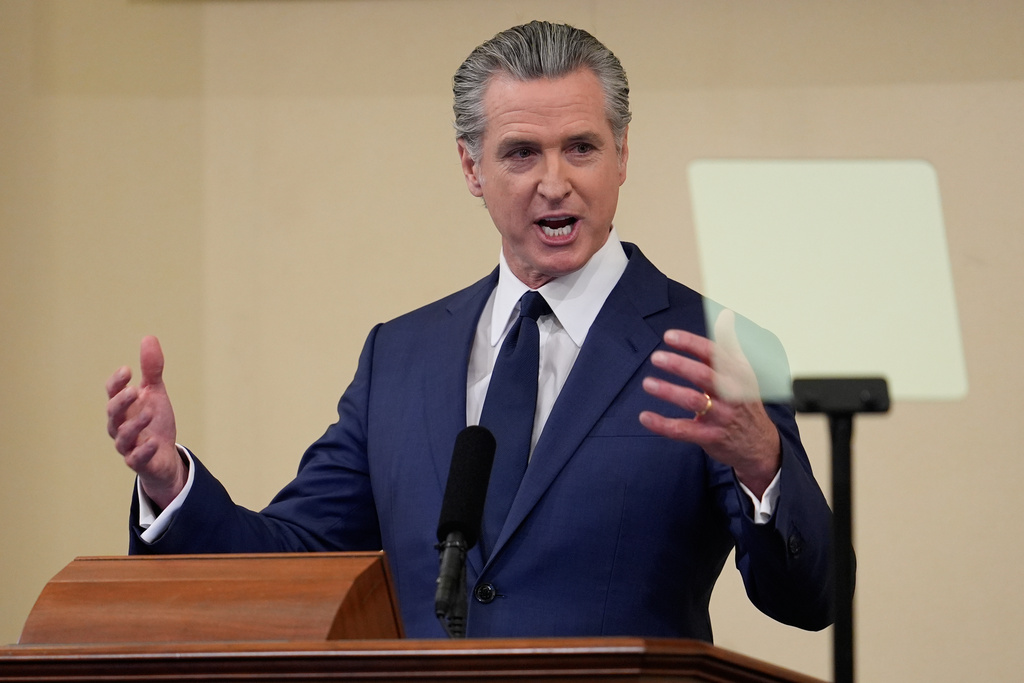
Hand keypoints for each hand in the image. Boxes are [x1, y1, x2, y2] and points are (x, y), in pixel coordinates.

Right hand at [106, 336, 184, 508]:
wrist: (164, 455)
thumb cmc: (154, 421)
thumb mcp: (155, 393)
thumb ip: (151, 370)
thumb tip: (148, 337)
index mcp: (123, 408)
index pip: (112, 393)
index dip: (117, 382)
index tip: (127, 370)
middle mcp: (120, 426)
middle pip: (113, 414)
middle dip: (121, 402)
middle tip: (134, 391)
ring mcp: (128, 445)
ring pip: (123, 437)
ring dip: (135, 425)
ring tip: (150, 412)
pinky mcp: (139, 462)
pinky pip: (136, 459)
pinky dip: (143, 451)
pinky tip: (154, 442)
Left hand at [639, 310, 780, 498]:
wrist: (759, 445)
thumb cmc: (745, 402)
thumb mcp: (744, 372)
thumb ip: (730, 344)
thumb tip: (725, 314)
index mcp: (737, 374)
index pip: (714, 353)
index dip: (691, 343)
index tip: (668, 335)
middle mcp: (732, 394)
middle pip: (704, 375)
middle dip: (679, 365)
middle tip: (656, 357)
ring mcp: (721, 416)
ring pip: (693, 401)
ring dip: (669, 392)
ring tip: (648, 383)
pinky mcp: (710, 437)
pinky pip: (683, 430)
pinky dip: (662, 424)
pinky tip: (645, 416)